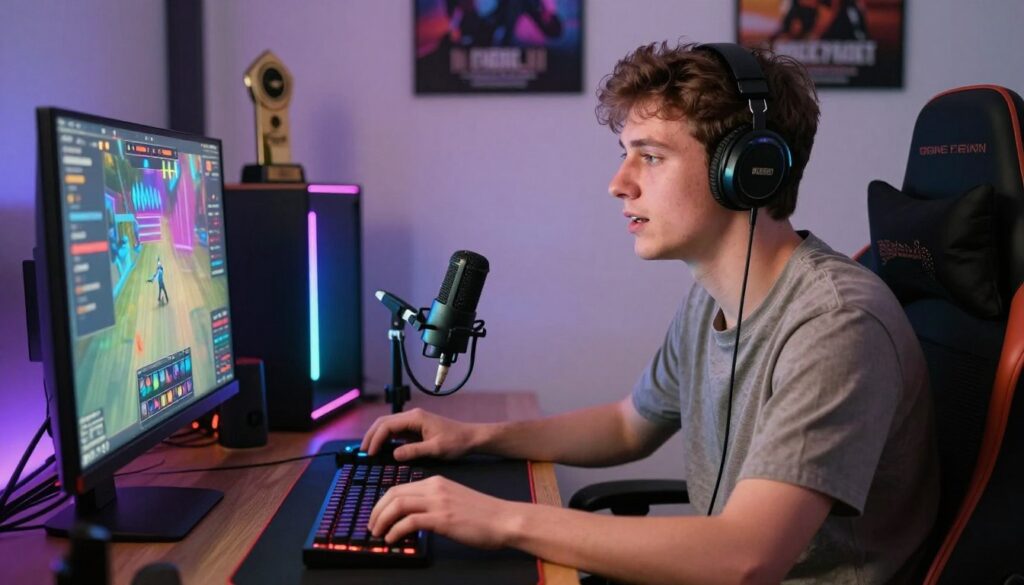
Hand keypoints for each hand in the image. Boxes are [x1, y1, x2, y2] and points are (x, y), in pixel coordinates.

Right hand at [360, 407, 479, 461]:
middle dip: (371, 436)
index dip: (376, 439)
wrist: (471, 438)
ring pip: (388, 426)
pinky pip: (395, 432)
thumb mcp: (436, 449)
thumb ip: (414, 451)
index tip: (370, 453)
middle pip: (383, 422)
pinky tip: (382, 450)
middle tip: (363, 452)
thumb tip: (393, 454)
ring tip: (368, 451)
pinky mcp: (415, 429)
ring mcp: (413, 422)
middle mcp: (412, 417)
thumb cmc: (457, 442)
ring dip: (377, 437)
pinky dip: (385, 439)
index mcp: (415, 418)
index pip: (387, 425)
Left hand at [368, 476, 518, 548]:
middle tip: (372, 527)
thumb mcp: (454, 500)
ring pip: (398, 505)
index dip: (382, 503)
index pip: (399, 487)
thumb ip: (434, 503)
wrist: (504, 519)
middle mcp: (434, 488)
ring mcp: (438, 502)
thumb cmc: (483, 514)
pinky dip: (396, 531)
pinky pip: (409, 522)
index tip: (377, 516)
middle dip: (377, 511)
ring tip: (378, 534)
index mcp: (436, 482)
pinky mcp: (443, 518)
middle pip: (393, 494)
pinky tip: (394, 540)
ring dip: (382, 521)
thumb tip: (413, 518)